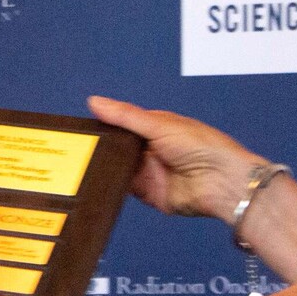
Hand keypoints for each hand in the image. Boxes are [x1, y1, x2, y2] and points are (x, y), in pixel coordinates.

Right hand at [88, 95, 264, 221]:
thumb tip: (94, 101)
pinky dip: (111, 184)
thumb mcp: (159, 124)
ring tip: (77, 161)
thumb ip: (125, 116)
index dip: (104, 124)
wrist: (222, 183)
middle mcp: (151, 150)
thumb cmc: (199, 146)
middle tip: (74, 145)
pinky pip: (124, 189)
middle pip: (118, 147)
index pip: (123, 124)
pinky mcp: (148, 194)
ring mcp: (149, 172)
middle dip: (101, 146)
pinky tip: (93, 179)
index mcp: (156, 128)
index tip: (80, 125)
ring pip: (118, 167)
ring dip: (104, 165)